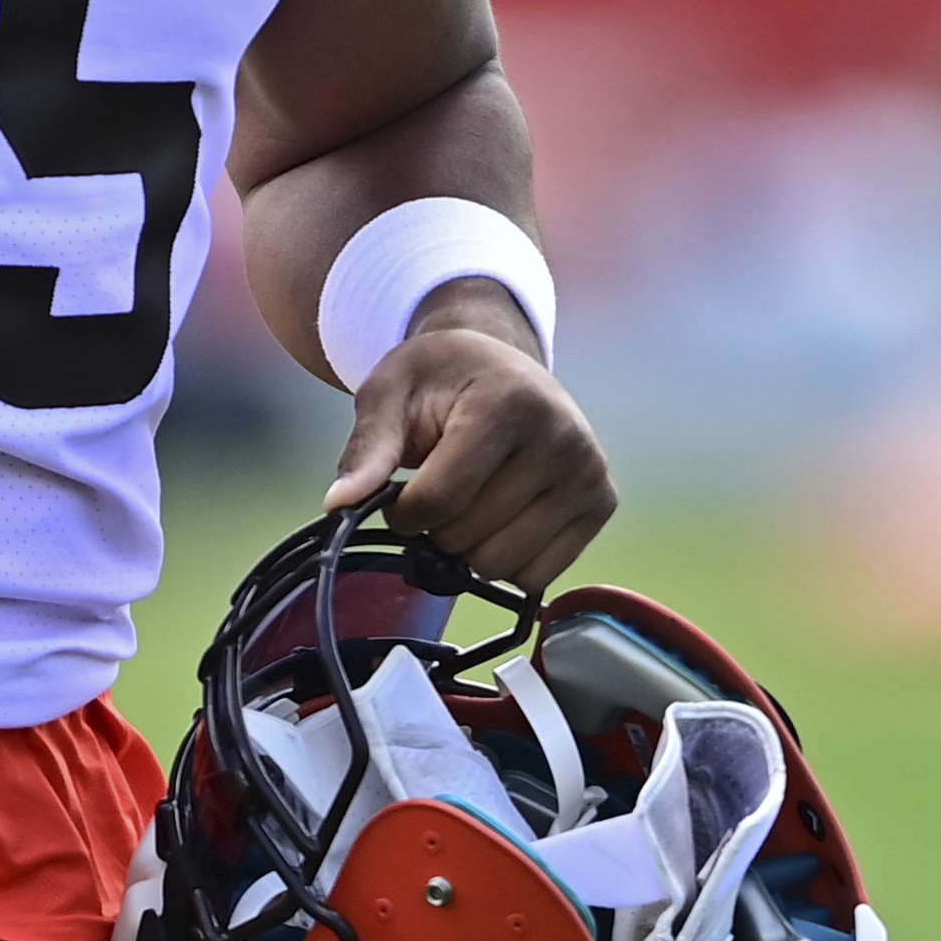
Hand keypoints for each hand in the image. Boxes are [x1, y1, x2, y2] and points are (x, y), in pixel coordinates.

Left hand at [319, 280, 616, 590]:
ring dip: (469, 547)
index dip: (402, 513)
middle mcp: (564, 438)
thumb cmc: (440, 378)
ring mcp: (590, 473)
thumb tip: (338, 505)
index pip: (439, 500)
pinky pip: (538, 576)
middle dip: (436, 528)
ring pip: (502, 566)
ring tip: (472, 498)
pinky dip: (507, 559)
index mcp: (510, 403)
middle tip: (440, 489)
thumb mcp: (390, 394)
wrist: (500, 363)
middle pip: (468, 539)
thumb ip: (367, 449)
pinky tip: (502, 516)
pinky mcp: (602, 501)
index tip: (398, 494)